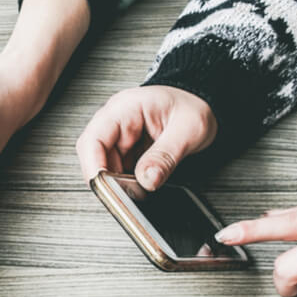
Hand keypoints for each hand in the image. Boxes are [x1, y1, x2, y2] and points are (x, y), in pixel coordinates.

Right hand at [76, 85, 216, 189]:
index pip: (94, 138)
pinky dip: (124, 181)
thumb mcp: (188, 130)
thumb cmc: (193, 107)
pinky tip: (139, 183)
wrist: (203, 104)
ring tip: (139, 187)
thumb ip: (165, 156)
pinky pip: (116, 169)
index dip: (93, 165)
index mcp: (126, 108)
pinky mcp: (125, 149)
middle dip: (106, 178)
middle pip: (93, 155)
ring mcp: (119, 136)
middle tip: (126, 193)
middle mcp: (116, 121)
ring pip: (103, 165)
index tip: (103, 186)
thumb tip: (146, 180)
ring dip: (116, 181)